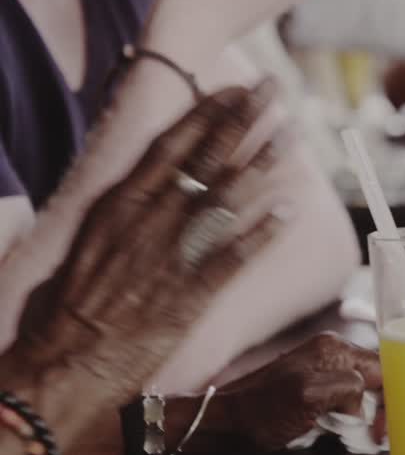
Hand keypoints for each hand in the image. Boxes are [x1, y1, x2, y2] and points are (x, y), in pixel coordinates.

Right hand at [2, 84, 287, 409]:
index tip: (236, 90)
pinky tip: (290, 211)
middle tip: (276, 90)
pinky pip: (233, 257)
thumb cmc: (66, 310)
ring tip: (293, 136)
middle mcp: (146, 221)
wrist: (61, 364)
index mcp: (118, 205)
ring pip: (225, 198)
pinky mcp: (188, 295)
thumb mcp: (85, 246)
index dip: (207, 114)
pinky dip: (262, 232)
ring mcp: (169, 256)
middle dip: (244, 120)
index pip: (170, 146)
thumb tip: (135, 195)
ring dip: (263, 164)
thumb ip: (116, 218)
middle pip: (205, 159)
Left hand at [219, 333, 381, 452]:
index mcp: (335, 349)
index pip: (386, 368)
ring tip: (360, 438)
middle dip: (382, 409)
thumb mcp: (308, 396)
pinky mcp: (315, 388)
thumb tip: (364, 400)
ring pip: (365, 392)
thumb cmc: (259, 414)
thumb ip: (347, 387)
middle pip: (378, 379)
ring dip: (367, 417)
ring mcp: (323, 370)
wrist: (222, 426)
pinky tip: (343, 432)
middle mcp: (332, 354)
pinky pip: (347, 401)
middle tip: (375, 437)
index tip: (384, 429)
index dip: (392, 400)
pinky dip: (351, 419)